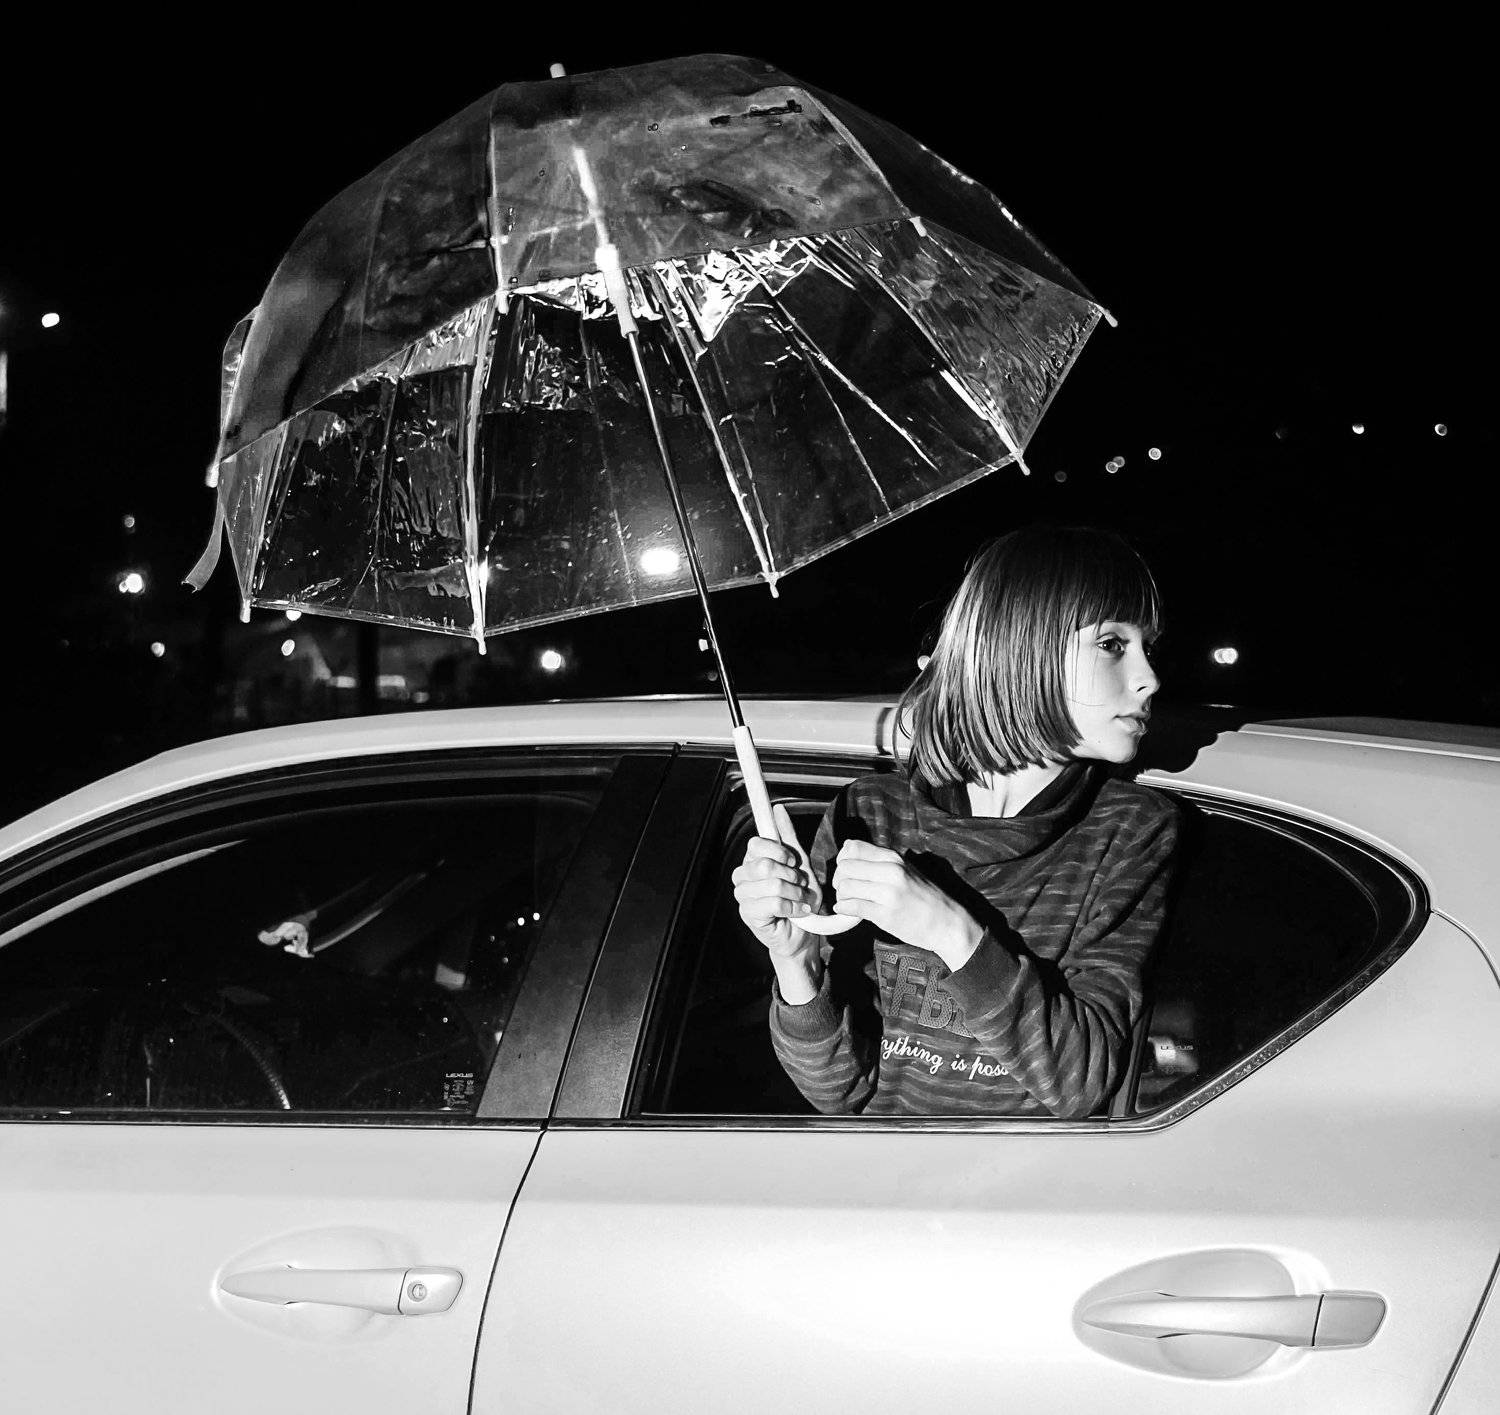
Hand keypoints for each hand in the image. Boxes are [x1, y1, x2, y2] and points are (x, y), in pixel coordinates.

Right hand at [732, 804, 821, 960]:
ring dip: (795, 893)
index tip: (792, 861)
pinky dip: (792, 907)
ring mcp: (743, 896)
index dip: (778, 851)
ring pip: (772, 885)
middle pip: (765, 865)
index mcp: (753, 860)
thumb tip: (778, 809)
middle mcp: (743, 876)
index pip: (756, 844)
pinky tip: (796, 911)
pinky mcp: (749, 915)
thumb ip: (787, 836)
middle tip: (799, 884)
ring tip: (800, 900)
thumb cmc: (799, 896)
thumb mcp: (798, 863)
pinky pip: (774, 903)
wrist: (804, 931)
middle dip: (791, 875)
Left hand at [831, 841, 982, 969]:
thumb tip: (847, 846)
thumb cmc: (923, 896)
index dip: (843, 859)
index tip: (847, 871)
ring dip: (841, 896)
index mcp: (893, 858)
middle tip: (845, 890)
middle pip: (845, 867)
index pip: (853, 848)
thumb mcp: (905, 869)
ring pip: (845, 887)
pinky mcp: (885, 914)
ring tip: (849, 901)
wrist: (946, 922)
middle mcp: (890, 871)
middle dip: (839, 880)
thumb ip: (879, 859)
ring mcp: (888, 893)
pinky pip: (852, 906)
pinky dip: (844, 908)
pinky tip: (847, 910)